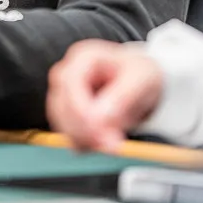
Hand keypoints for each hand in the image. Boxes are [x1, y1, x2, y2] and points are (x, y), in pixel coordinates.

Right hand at [46, 40, 163, 152]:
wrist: (142, 82)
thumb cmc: (140, 73)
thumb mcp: (141, 79)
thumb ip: (121, 97)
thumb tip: (98, 120)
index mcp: (84, 57)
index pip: (68, 81)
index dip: (79, 108)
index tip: (98, 130)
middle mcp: (69, 73)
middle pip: (60, 103)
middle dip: (83, 128)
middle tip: (112, 145)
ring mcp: (65, 95)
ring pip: (61, 122)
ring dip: (84, 138)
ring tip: (113, 144)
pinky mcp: (69, 115)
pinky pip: (68, 133)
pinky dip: (84, 143)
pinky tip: (104, 144)